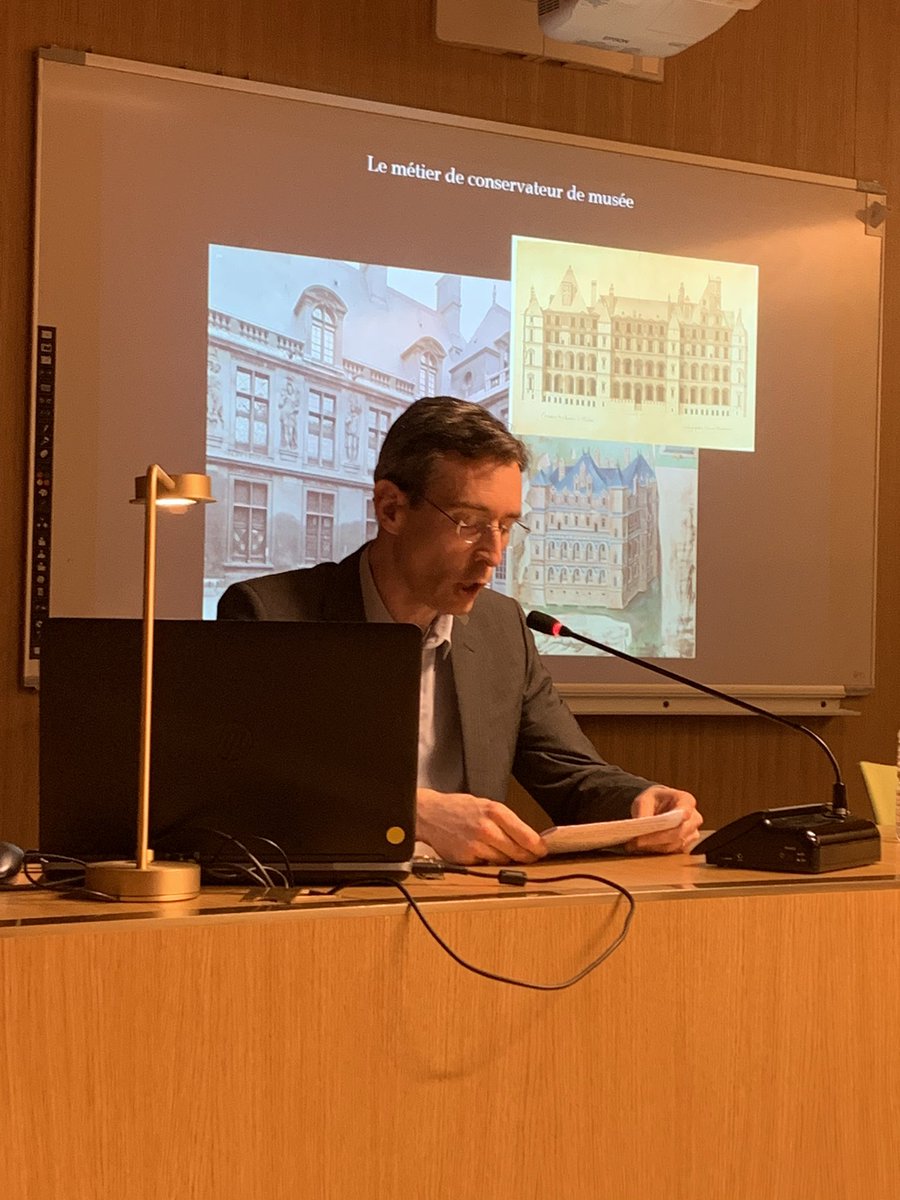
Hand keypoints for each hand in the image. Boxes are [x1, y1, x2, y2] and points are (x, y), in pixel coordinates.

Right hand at [416, 788, 546, 864]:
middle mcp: (487, 828)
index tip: (542, 851)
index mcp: (495, 811)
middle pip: (518, 852)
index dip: (538, 847)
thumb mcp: (486, 805)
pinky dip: (489, 864)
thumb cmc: (459, 809)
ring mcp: (476, 845)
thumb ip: (506, 821)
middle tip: (531, 858)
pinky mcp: (465, 859)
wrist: (430, 814)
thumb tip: (527, 839)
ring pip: (503, 861)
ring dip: (507, 861)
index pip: (526, 836)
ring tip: (503, 853)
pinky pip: (486, 866)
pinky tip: (484, 855)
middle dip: (527, 857)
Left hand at [625, 786, 702, 854]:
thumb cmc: (654, 801)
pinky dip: (657, 850)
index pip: (684, 812)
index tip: (657, 825)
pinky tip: (643, 847)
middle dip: (656, 838)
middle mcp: (694, 818)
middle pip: (678, 832)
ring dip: (655, 846)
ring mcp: (692, 833)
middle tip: (637, 841)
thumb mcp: (644, 800)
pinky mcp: (686, 846)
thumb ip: (643, 812)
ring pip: (674, 844)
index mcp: (686, 800)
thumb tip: (641, 828)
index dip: (673, 821)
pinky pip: (672, 852)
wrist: (659, 807)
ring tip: (636, 844)